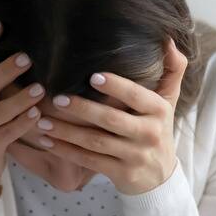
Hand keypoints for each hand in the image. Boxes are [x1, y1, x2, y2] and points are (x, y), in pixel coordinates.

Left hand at [23, 37, 186, 194]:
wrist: (160, 177)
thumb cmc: (158, 129)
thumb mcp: (169, 100)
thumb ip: (173, 69)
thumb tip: (168, 39)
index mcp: (159, 110)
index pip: (137, 96)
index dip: (116, 86)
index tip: (92, 76)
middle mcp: (149, 133)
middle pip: (112, 120)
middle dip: (82, 109)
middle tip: (57, 98)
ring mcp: (135, 156)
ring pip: (96, 142)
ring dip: (67, 132)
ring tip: (43, 120)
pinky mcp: (121, 174)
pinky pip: (89, 161)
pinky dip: (66, 152)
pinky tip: (47, 141)